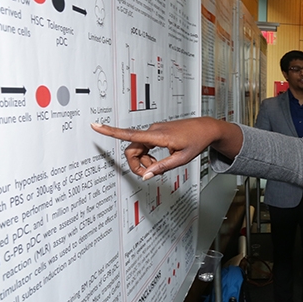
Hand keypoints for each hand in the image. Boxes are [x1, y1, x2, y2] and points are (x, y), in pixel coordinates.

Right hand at [91, 117, 242, 178]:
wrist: (206, 128)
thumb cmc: (196, 141)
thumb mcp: (181, 159)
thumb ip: (162, 167)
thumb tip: (146, 175)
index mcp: (158, 136)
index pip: (130, 135)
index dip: (111, 131)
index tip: (96, 126)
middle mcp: (153, 130)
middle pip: (132, 150)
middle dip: (137, 163)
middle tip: (151, 173)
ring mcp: (154, 130)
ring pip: (138, 148)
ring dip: (145, 160)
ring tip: (159, 165)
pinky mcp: (156, 132)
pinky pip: (144, 145)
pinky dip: (148, 154)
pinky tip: (159, 158)